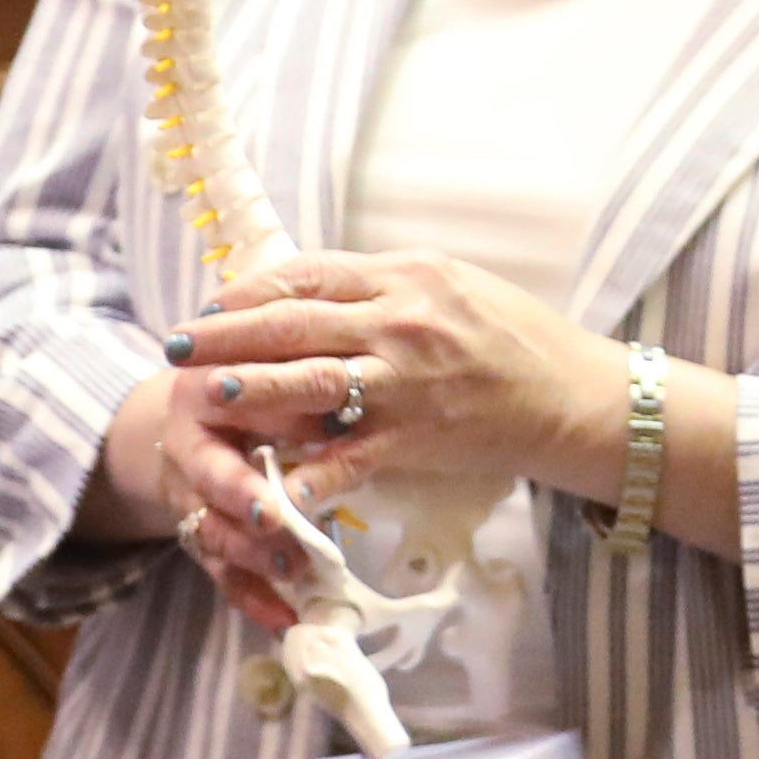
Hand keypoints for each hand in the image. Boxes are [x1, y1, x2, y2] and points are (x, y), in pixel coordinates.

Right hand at [87, 368, 328, 630]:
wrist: (199, 425)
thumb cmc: (252, 394)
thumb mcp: (271, 378)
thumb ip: (298, 391)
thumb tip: (346, 413)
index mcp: (202, 394)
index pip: (225, 399)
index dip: (253, 413)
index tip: (294, 423)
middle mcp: (185, 447)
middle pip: (209, 474)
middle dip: (240, 496)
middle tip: (273, 517)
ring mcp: (189, 499)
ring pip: (212, 531)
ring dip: (251, 554)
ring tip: (293, 570)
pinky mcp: (200, 540)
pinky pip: (222, 573)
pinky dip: (252, 597)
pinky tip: (284, 618)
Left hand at [165, 246, 625, 518]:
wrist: (582, 398)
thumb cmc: (517, 339)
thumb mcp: (451, 286)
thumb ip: (382, 286)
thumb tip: (311, 288)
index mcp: (406, 275)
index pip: (308, 273)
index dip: (250, 290)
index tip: (214, 304)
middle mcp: (402, 321)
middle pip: (294, 322)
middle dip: (226, 334)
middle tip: (176, 346)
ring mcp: (409, 381)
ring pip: (312, 381)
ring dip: (253, 388)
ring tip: (207, 394)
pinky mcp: (421, 436)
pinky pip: (351, 456)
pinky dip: (309, 472)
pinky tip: (271, 485)